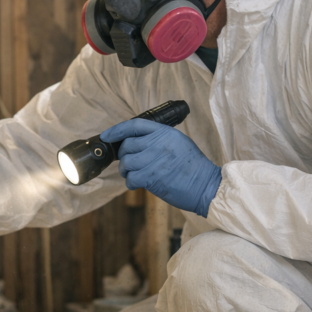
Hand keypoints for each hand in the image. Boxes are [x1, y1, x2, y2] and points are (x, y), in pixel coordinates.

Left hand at [100, 119, 221, 216]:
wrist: (206, 186)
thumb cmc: (193, 167)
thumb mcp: (179, 143)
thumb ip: (159, 139)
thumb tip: (135, 141)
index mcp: (165, 132)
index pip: (134, 125)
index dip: (116, 130)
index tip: (106, 136)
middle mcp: (158, 143)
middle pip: (127, 145)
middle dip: (124, 156)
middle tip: (129, 164)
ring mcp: (154, 159)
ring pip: (126, 163)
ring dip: (126, 171)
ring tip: (133, 175)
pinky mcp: (152, 177)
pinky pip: (130, 178)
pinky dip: (130, 183)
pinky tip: (137, 184)